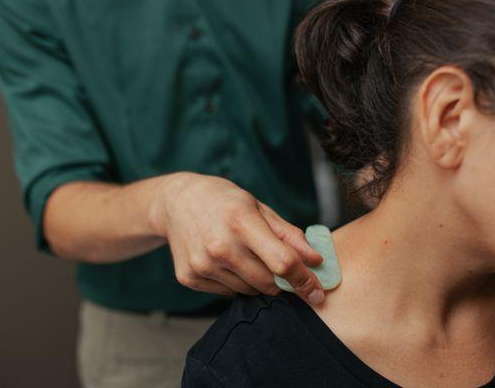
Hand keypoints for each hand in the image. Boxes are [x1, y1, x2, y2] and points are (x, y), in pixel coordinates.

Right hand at [157, 172, 324, 304]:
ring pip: (249, 291)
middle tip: (277, 266)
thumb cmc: (225, 202)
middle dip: (281, 280)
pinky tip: (225, 260)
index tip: (317, 291)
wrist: (177, 202)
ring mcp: (202, 264)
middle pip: (268, 283)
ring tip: (244, 254)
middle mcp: (220, 246)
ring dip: (256, 281)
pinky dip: (235, 282)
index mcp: (241, 223)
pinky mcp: (189, 278)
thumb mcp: (259, 208)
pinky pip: (227, 293)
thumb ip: (289, 235)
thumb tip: (316, 261)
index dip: (305, 280)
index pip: (282, 262)